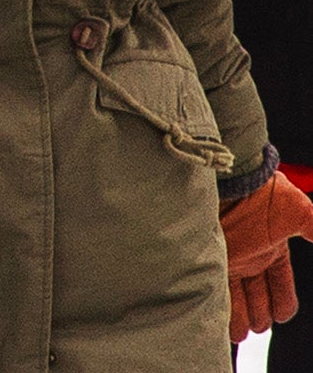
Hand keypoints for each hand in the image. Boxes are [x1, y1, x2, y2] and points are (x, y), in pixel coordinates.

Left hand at [223, 172, 312, 340]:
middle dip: (258, 310)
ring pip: (236, 291)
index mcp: (272, 246)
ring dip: (239, 313)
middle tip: (260, 329)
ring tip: (242, 333)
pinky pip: (216, 285)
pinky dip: (220, 303)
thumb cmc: (266, 191)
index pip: (279, 278)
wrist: (234, 179)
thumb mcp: (300, 213)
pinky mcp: (210, 255)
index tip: (283, 315)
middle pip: (256, 289)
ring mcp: (229, 254)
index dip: (282, 297)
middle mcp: (250, 252)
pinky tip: (220, 318)